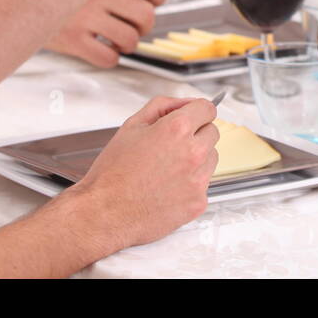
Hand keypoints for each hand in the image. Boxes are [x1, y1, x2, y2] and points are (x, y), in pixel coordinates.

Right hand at [44, 0, 166, 66]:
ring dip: (129, 42)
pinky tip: (101, 48)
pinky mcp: (71, 40)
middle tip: (135, 24)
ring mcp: (84, 16)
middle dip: (145, 24)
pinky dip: (110, 57)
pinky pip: (108, 58)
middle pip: (146, 14)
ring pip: (130, 38)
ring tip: (118, 37)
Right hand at [76, 96, 219, 250]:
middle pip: (212, 132)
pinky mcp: (198, 202)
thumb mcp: (131, 126)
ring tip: (167, 168)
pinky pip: (204, 184)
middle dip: (196, 134)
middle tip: (172, 146)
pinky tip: (168, 187)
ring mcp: (198, 179)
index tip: (193, 117)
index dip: (197, 112)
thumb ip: (162, 107)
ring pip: (211, 158)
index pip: (208, 109)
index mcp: (177, 129)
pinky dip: (191, 184)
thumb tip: (183, 104)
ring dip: (197, 159)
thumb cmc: (113, 174)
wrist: (105, 213)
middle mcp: (193, 153)